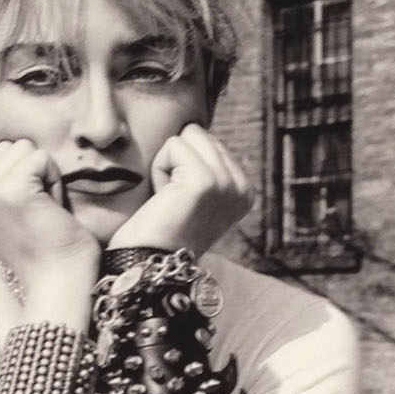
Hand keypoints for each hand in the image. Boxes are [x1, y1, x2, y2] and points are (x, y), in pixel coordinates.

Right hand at [0, 139, 100, 294]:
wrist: (56, 281)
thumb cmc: (38, 248)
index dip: (16, 178)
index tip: (20, 214)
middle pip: (6, 147)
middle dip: (29, 174)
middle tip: (35, 212)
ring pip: (24, 148)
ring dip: (43, 177)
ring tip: (42, 210)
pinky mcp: (12, 188)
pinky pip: (42, 157)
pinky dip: (55, 180)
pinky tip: (51, 208)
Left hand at [108, 123, 252, 256]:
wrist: (150, 264)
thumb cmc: (161, 229)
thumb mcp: (195, 194)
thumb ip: (205, 164)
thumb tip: (193, 129)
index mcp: (245, 190)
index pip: (209, 141)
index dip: (185, 167)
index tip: (182, 202)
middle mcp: (242, 187)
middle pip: (199, 134)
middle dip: (177, 163)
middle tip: (173, 201)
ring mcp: (226, 183)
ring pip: (187, 135)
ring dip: (167, 165)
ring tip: (169, 199)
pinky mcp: (204, 180)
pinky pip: (173, 146)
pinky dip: (159, 169)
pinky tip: (163, 198)